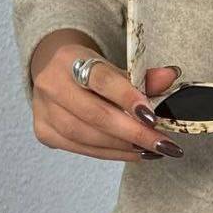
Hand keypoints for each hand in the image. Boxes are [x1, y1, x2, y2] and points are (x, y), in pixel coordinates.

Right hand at [28, 28, 185, 160]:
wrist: (55, 73)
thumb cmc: (91, 71)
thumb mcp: (114, 66)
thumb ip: (141, 76)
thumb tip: (169, 76)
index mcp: (70, 59)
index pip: (102, 80)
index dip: (128, 98)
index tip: (153, 116)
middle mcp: (51, 84)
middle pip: (95, 114)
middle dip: (133, 132)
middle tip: (162, 144)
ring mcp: (43, 110)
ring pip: (87, 136)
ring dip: (124, 147)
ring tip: (151, 150)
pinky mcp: (43, 132)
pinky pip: (81, 149)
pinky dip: (111, 153)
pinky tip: (132, 153)